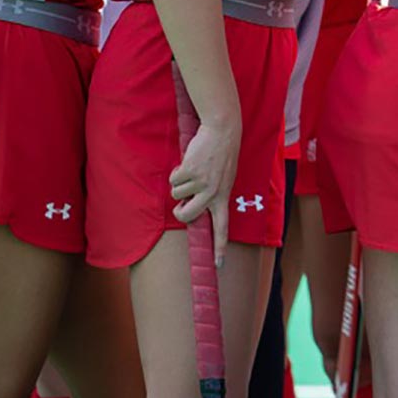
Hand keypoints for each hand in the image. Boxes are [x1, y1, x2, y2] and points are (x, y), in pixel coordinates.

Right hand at [171, 112, 239, 263]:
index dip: (219, 248)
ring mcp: (201, 183)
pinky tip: (189, 162)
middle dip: (178, 211)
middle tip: (182, 202)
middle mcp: (213, 193)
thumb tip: (193, 209)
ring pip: (176, 194)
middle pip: (185, 216)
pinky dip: (177, 171)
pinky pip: (173, 180)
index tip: (218, 266)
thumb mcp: (224, 178)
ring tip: (193, 169)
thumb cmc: (222, 155)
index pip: (222, 228)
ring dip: (180, 182)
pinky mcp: (190, 172)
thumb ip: (214, 194)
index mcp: (223, 197)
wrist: (222, 131)